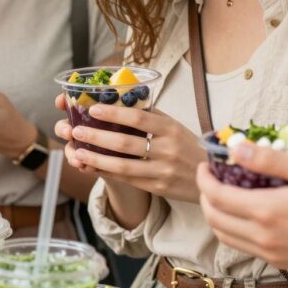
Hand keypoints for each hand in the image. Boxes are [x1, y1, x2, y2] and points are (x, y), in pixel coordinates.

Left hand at [54, 98, 205, 202]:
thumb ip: (151, 116)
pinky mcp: (157, 188)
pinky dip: (106, 172)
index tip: (93, 108)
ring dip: (96, 159)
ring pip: (123, 165)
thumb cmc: (188, 147)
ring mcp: (161, 171)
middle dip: (97, 136)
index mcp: (171, 129)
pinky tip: (90, 167)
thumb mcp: (176, 127)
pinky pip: (126, 179)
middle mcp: (166, 150)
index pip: (139, 118)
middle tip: (75, 130)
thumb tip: (123, 100)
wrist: (211, 177)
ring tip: (77, 152)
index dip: (114, 113)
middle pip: (125, 143)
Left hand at [196, 143, 287, 272]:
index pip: (216, 196)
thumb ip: (270, 160)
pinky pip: (245, 248)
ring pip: (227, 237)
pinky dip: (236, 230)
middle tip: (213, 178)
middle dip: (206, 197)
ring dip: (218, 215)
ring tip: (227, 195)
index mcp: (266, 212)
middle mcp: (263, 238)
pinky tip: (250, 215)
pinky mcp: (283, 263)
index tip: (206, 165)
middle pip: (214, 219)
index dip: (204, 179)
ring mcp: (272, 254)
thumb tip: (237, 150)